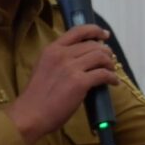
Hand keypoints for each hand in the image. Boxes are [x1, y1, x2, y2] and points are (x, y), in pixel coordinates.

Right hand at [5, 24, 118, 144]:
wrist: (31, 113)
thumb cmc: (37, 95)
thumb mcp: (44, 67)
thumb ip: (60, 59)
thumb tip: (81, 57)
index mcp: (52, 49)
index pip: (78, 31)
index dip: (95, 30)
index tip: (104, 35)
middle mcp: (62, 55)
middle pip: (93, 45)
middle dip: (106, 52)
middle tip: (109, 60)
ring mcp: (71, 68)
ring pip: (100, 57)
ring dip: (110, 64)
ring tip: (111, 71)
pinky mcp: (80, 82)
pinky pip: (103, 74)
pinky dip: (112, 78)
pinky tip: (113, 82)